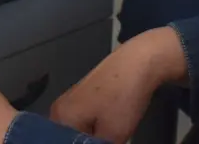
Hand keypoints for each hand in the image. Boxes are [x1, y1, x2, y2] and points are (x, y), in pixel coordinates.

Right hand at [49, 28, 188, 143]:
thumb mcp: (113, 136)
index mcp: (60, 118)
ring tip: (108, 137)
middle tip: (106, 141)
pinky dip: (94, 127)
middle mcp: (59, 108)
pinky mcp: (84, 94)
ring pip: (77, 129)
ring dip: (89, 137)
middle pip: (68, 137)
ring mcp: (71, 99)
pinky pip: (83, 119)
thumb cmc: (122, 99)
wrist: (139, 62)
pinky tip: (108, 129)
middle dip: (84, 143)